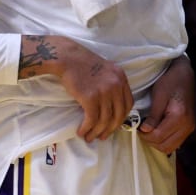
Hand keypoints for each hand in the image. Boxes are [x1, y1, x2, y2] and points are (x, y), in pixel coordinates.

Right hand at [19, 34, 134, 141]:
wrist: (66, 57)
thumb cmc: (83, 64)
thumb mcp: (106, 70)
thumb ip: (113, 85)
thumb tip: (114, 106)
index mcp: (121, 78)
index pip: (129, 104)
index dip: (122, 118)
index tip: (114, 125)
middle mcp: (116, 85)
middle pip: (119, 115)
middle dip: (111, 129)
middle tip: (102, 136)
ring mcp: (104, 91)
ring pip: (105, 120)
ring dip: (97, 132)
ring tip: (89, 137)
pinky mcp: (90, 97)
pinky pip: (92, 119)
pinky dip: (87, 128)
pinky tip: (82, 132)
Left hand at [138, 56, 194, 153]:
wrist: (184, 75)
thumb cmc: (170, 82)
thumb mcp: (159, 96)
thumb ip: (153, 115)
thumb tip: (144, 130)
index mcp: (179, 117)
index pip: (158, 136)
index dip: (144, 135)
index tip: (137, 127)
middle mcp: (187, 126)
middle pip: (164, 146)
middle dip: (150, 141)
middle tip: (142, 130)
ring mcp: (189, 129)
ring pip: (170, 148)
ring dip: (157, 143)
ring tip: (149, 131)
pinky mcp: (188, 129)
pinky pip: (174, 143)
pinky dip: (164, 141)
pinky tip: (157, 131)